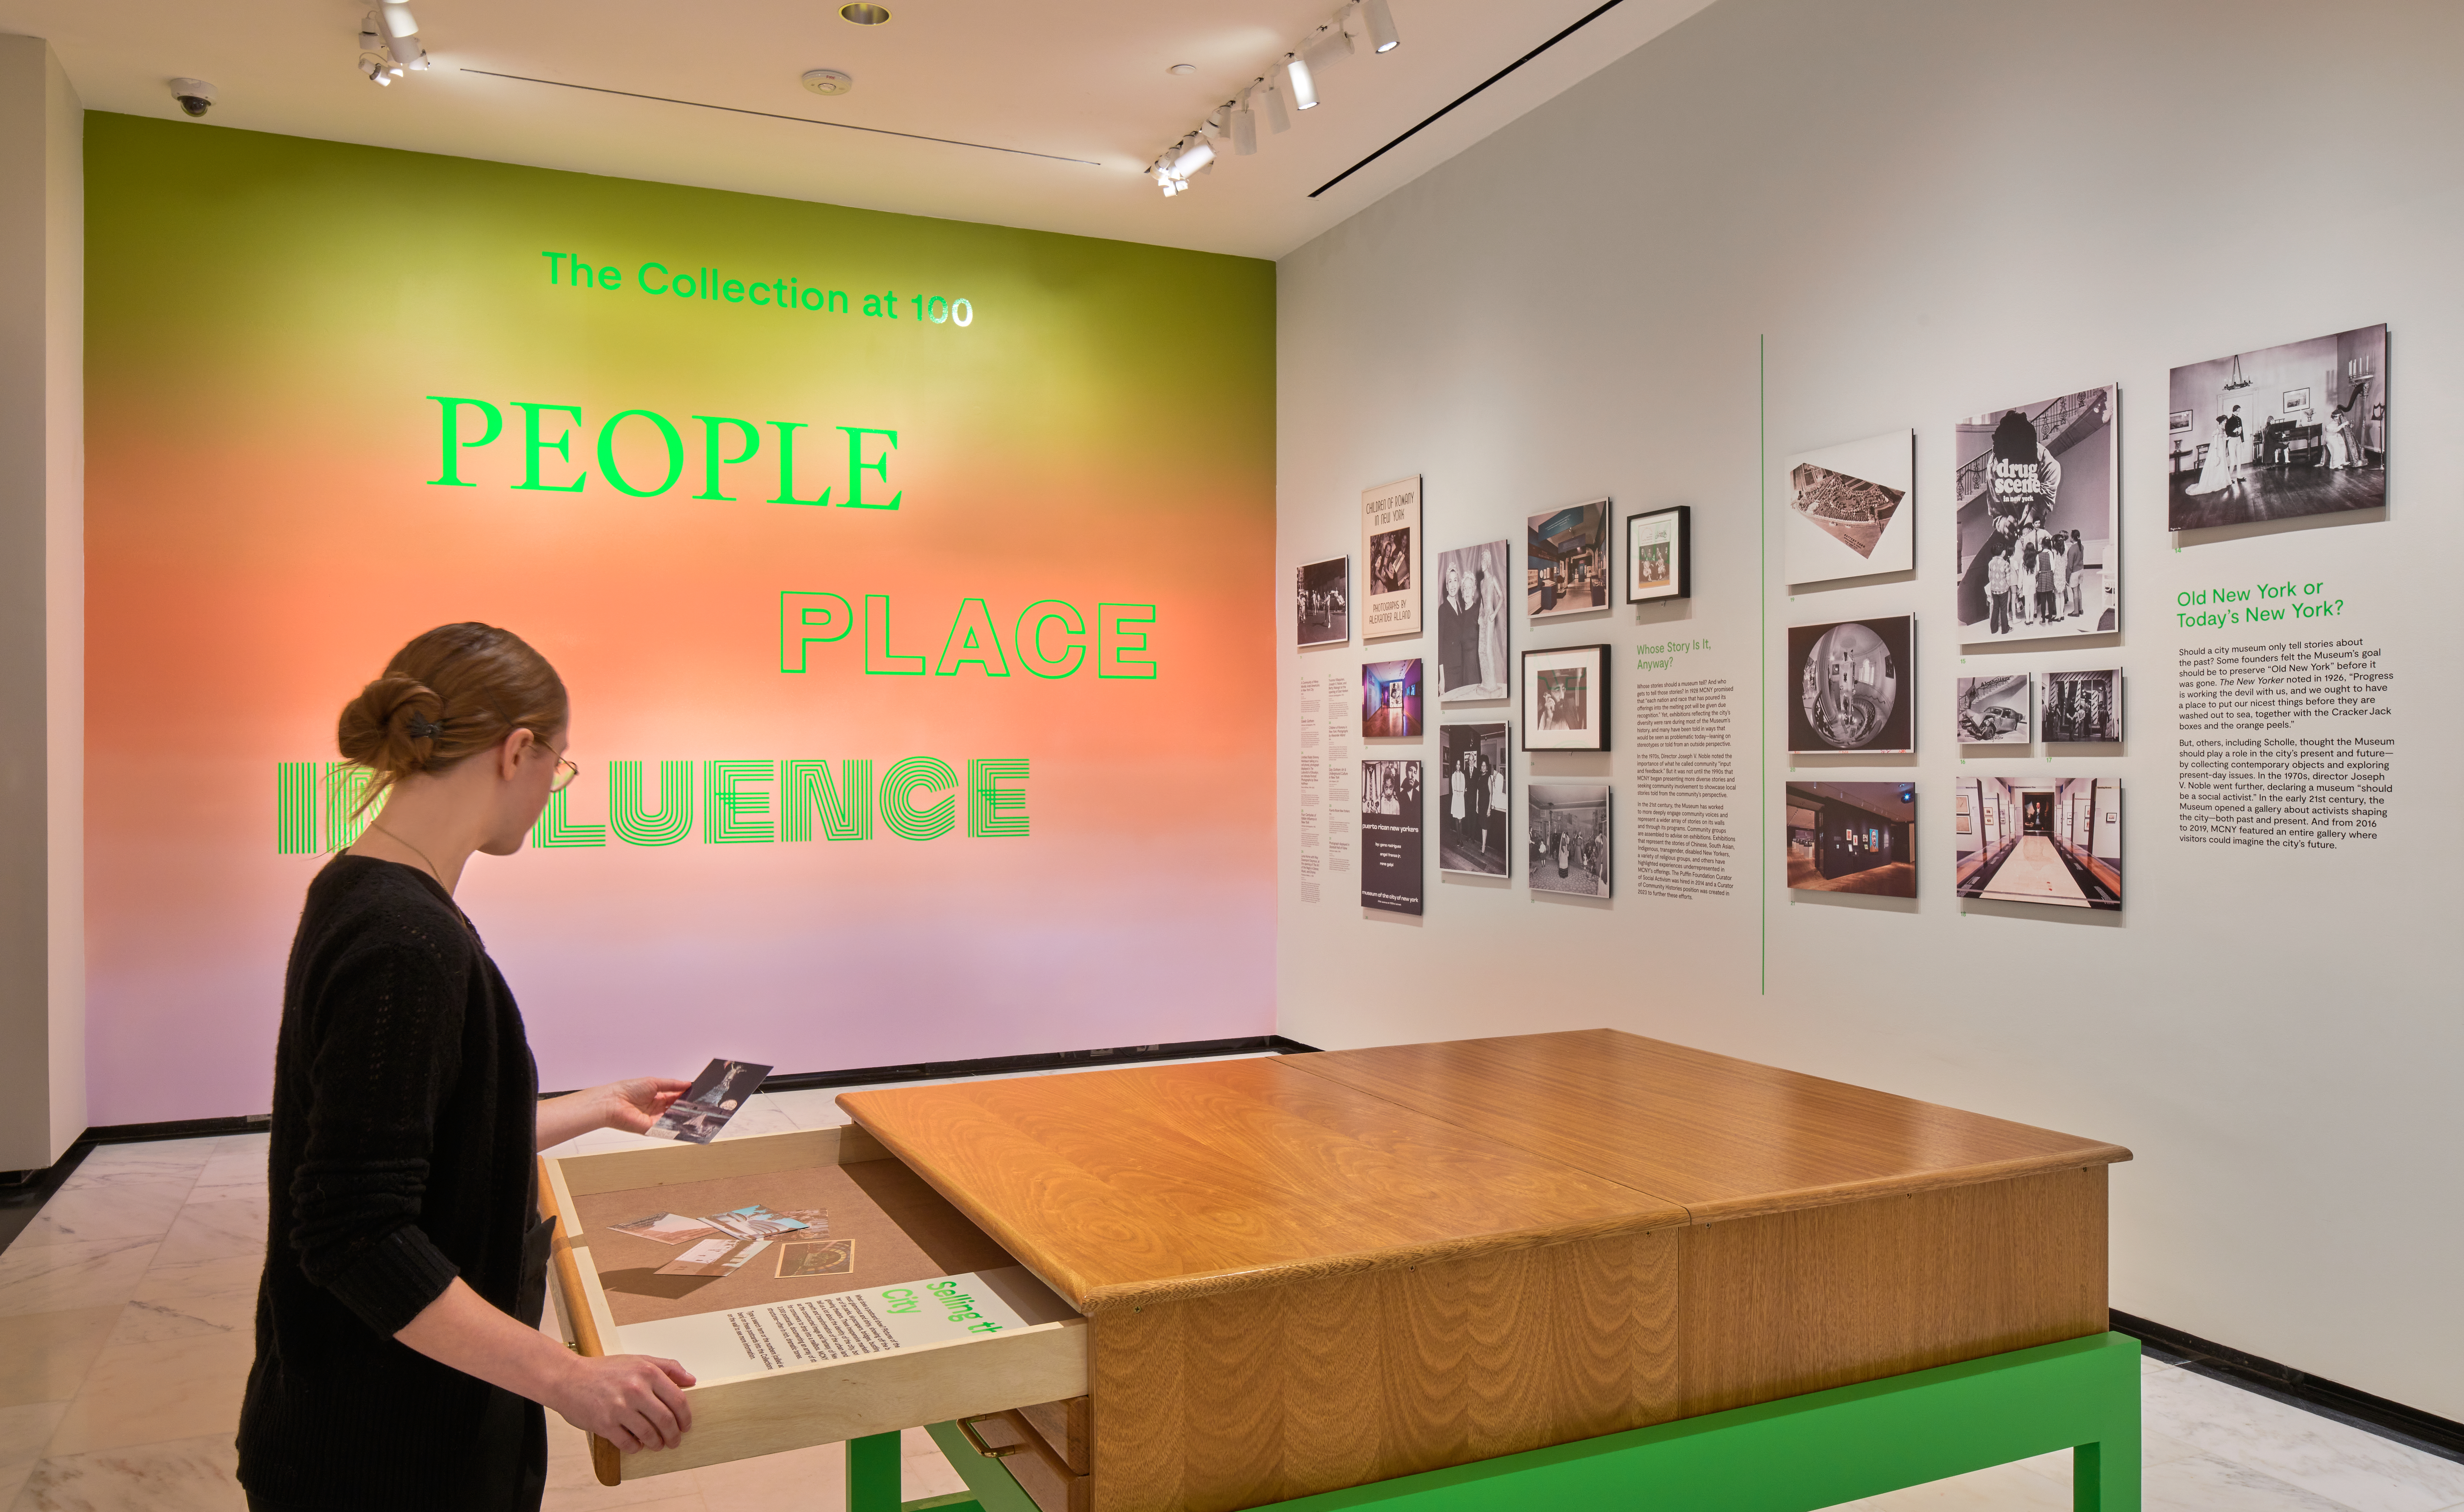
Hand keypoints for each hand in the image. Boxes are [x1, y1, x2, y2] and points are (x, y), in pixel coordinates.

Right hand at [546, 1353, 696, 1452]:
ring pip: (649, 1434)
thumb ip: (667, 1367)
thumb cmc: (604, 1370)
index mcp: (647, 1372)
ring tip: (657, 1445)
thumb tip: (692, 1380)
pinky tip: (636, 1445)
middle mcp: (635, 1389)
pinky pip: (628, 1443)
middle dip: (674, 1435)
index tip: (686, 1425)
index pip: (678, 1400)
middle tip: (674, 1441)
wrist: (568, 1378)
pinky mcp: (605, 1424)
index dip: (686, 1417)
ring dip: (657, 1444)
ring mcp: (619, 1408)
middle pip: (666, 1420)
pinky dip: (636, 1447)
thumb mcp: (638, 1360)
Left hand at [599, 1077, 691, 1134]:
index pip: (676, 1096)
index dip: (686, 1095)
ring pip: (674, 1118)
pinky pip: (667, 1128)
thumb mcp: (653, 1082)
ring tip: (697, 1110)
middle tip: (700, 1103)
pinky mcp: (652, 1129)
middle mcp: (657, 1108)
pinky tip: (686, 1120)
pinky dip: (677, 1125)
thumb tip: (688, 1084)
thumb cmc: (628, 1089)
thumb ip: (672, 1084)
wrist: (613, 1102)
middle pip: (677, 1108)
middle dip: (688, 1105)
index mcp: (657, 1096)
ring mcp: (655, 1119)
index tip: (698, 1093)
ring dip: (684, 1115)